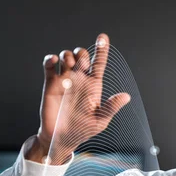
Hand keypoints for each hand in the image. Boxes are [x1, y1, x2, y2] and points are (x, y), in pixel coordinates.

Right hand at [37, 33, 130, 159]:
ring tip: (67, 65)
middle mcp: (79, 79)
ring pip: (66, 56)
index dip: (102, 49)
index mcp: (93, 86)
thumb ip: (111, 108)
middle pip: (82, 55)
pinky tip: (54, 61)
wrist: (61, 138)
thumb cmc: (82, 131)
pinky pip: (49, 65)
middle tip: (80, 65)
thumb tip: (126, 96)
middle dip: (81, 54)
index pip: (99, 63)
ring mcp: (65, 80)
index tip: (103, 37)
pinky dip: (51, 59)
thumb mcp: (100, 121)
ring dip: (67, 56)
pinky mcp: (50, 83)